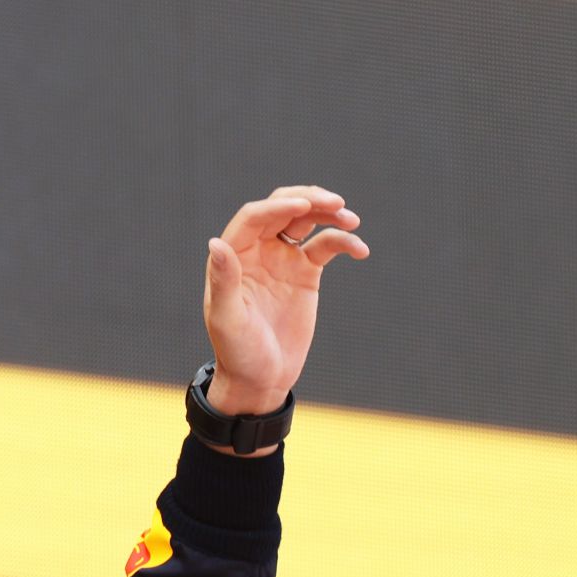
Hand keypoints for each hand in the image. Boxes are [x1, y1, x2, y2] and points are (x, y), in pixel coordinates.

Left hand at [203, 185, 369, 416]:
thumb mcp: (228, 319)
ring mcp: (282, 259)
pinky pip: (326, 247)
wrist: (260, 377)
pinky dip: (344, 242)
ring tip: (352, 221)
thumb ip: (224, 281)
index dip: (278, 207)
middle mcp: (256, 251)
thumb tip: (216, 242)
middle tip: (337, 203)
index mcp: (233, 256)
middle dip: (308, 199)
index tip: (304, 205)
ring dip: (329, 214)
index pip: (254, 217)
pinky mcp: (305, 273)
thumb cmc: (237, 352)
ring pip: (307, 221)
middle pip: (282, 209)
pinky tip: (360, 250)